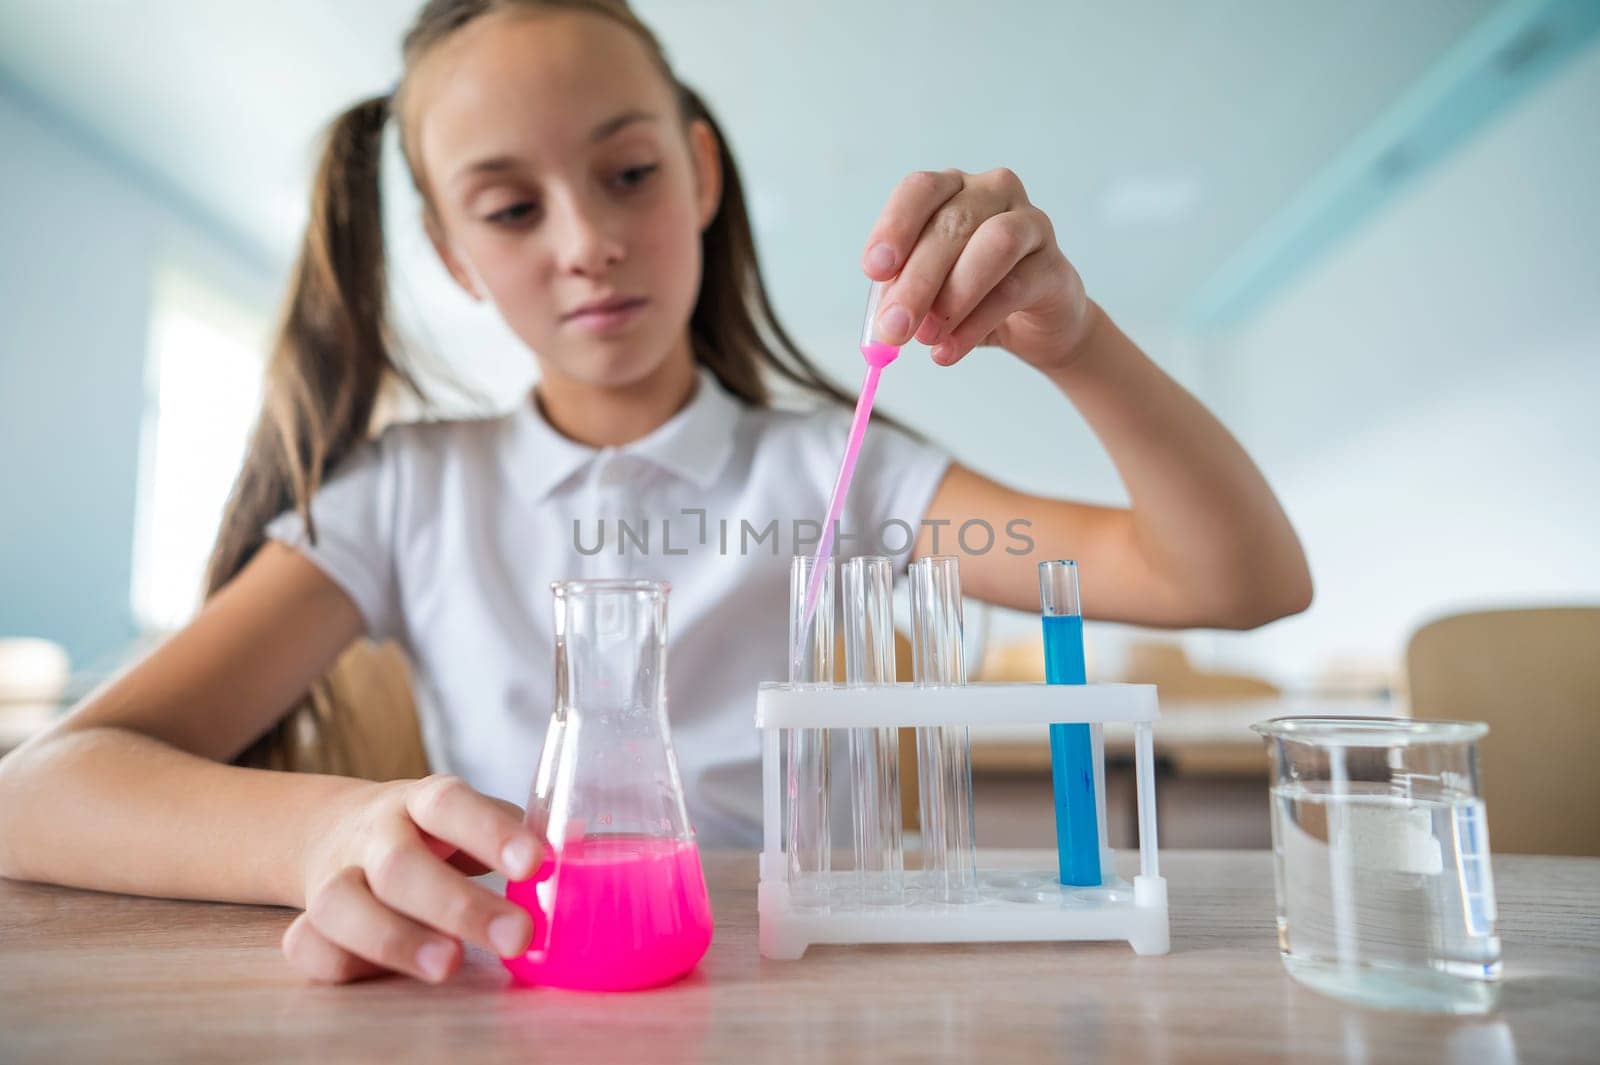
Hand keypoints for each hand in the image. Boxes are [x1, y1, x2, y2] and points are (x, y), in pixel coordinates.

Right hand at [284, 774, 543, 983]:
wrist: (335, 831)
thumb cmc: (430, 833)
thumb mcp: (468, 818)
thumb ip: (513, 835)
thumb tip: (576, 846)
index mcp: (422, 802)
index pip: (450, 804)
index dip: (491, 832)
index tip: (537, 863)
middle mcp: (374, 835)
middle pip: (401, 865)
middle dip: (460, 905)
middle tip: (519, 936)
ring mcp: (335, 877)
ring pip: (344, 904)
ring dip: (396, 939)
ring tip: (450, 966)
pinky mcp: (309, 921)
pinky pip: (306, 945)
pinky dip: (339, 962)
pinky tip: (379, 976)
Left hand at [861, 167, 1098, 373]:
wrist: (1035, 323)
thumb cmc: (973, 295)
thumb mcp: (927, 293)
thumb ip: (903, 295)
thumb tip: (884, 318)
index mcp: (953, 190)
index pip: (921, 190)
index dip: (895, 226)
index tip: (874, 269)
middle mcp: (993, 193)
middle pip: (953, 223)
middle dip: (917, 280)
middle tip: (894, 328)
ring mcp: (1031, 224)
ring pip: (994, 244)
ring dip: (954, 295)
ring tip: (927, 337)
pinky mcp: (1054, 265)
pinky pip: (1016, 288)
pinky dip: (977, 324)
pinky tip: (950, 350)